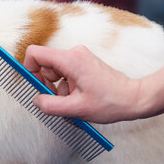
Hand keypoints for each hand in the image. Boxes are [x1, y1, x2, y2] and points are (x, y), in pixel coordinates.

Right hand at [23, 44, 141, 122]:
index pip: (35, 53)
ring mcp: (80, 57)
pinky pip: (65, 73)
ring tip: (73, 102)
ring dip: (58, 89)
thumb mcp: (76, 109)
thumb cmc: (110, 102)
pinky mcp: (84, 63)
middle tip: (57, 101)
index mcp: (71, 60)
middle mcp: (74, 53)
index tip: (35, 86)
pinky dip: (67, 87)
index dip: (29, 69)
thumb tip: (36, 100)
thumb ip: (51, 105)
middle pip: (44, 64)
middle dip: (46, 84)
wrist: (134, 98)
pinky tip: (79, 98)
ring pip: (55, 71)